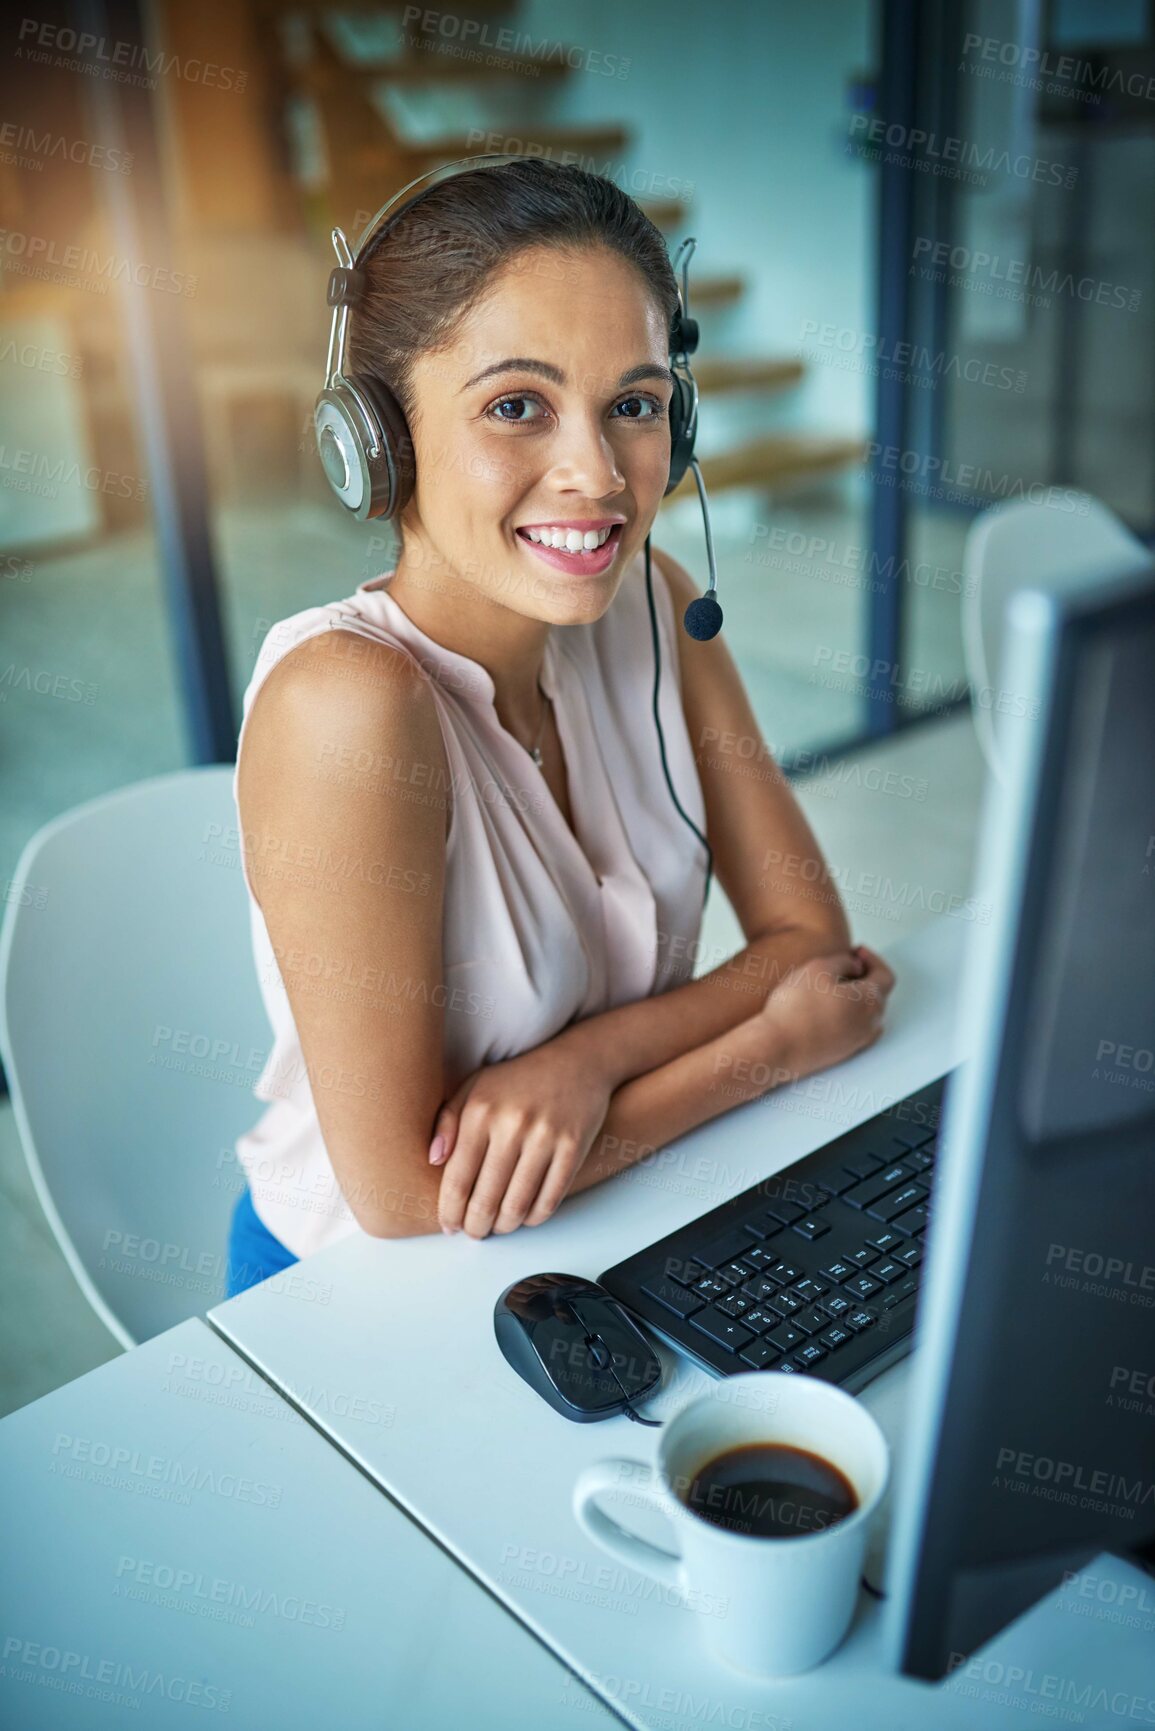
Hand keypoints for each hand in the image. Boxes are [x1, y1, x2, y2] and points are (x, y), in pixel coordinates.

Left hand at [429, 1037, 616, 1238]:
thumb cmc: (518, 1079)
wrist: (576, 1061)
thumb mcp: (473, 1087)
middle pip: (486, 1200)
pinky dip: (534, 1217)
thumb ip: (446, 1121)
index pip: (457, 1180)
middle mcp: (511, 1124)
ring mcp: (545, 1137)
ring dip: (504, 1226)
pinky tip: (524, 1216)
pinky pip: (550, 1199)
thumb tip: (432, 1159)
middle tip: (474, 1232)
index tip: (449, 1225)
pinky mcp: (573, 1147)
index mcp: (480, 1111)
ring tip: (498, 1226)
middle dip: (475, 1227)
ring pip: (517, 1206)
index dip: (450, 1212)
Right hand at [752, 944, 895, 1082]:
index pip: (885, 975)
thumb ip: (844, 961)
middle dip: (866, 976)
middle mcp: (870, 1024)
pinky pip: (855, 1029)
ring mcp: (857, 1042)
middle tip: (846, 965)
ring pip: (867, 1014)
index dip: (873, 959)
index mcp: (869, 1001)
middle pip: (878, 994)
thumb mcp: (819, 967)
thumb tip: (855, 965)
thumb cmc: (796, 1008)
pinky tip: (830, 1009)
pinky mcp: (843, 1053)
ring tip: (835, 986)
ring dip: (857, 996)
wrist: (777, 1048)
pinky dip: (850, 1015)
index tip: (857, 952)